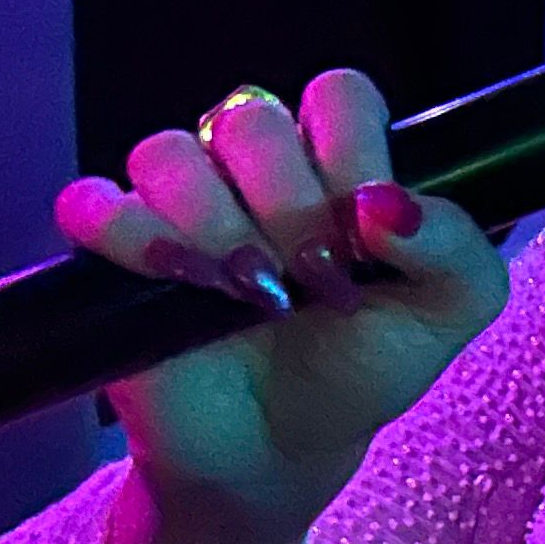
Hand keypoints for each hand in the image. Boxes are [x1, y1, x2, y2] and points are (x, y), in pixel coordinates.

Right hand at [56, 75, 505, 543]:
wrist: (284, 447)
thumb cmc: (365, 363)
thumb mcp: (451, 308)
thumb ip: (453, 244)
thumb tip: (386, 203)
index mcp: (337, 160)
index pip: (337, 95)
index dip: (351, 150)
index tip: (364, 227)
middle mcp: (254, 168)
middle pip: (251, 120)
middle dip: (288, 203)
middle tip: (311, 276)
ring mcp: (179, 205)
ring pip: (168, 153)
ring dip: (213, 224)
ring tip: (249, 293)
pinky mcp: (112, 254)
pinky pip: (91, 204)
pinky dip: (127, 234)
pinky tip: (177, 279)